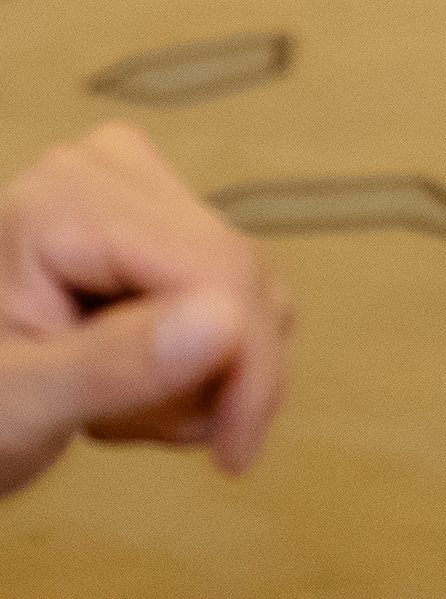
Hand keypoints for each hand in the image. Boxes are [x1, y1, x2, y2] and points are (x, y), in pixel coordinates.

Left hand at [0, 124, 292, 495]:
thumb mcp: (19, 404)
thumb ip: (113, 366)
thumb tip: (224, 323)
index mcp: (70, 199)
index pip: (217, 268)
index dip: (247, 364)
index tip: (234, 451)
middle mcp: (110, 169)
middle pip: (237, 273)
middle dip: (214, 372)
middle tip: (148, 431)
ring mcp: (134, 183)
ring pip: (243, 283)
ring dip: (204, 369)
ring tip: (123, 405)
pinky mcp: (155, 210)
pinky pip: (227, 282)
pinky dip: (199, 350)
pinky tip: (136, 377)